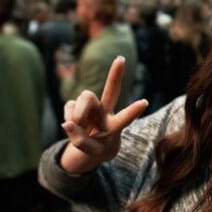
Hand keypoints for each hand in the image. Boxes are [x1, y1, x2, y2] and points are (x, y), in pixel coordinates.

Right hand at [60, 56, 148, 172]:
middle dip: (116, 74)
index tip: (145, 102)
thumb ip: (81, 142)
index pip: (125, 118)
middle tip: (121, 59)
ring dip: (78, 114)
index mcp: (115, 124)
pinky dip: (69, 117)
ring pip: (85, 97)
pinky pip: (69, 106)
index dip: (133, 111)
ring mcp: (91, 106)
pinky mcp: (76, 104)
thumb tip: (67, 123)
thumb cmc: (99, 148)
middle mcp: (105, 111)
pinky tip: (72, 124)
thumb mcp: (94, 153)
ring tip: (80, 125)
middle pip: (111, 90)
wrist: (91, 145)